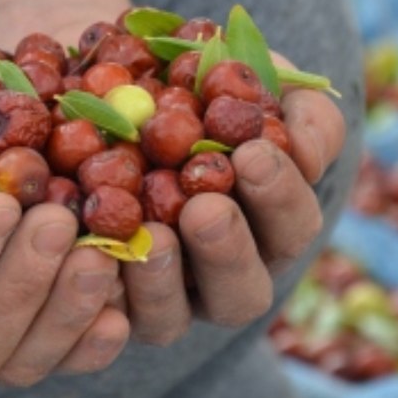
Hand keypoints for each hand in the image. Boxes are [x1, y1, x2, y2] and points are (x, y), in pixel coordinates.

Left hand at [120, 52, 345, 343]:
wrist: (99, 83)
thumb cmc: (190, 82)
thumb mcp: (249, 78)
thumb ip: (295, 108)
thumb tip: (310, 153)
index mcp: (266, 224)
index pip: (292, 225)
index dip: (279, 195)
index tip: (252, 152)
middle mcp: (217, 274)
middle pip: (240, 293)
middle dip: (227, 251)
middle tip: (206, 208)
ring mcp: (155, 298)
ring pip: (169, 320)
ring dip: (162, 281)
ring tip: (152, 235)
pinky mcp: (97, 303)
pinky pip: (97, 315)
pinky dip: (95, 287)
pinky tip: (86, 251)